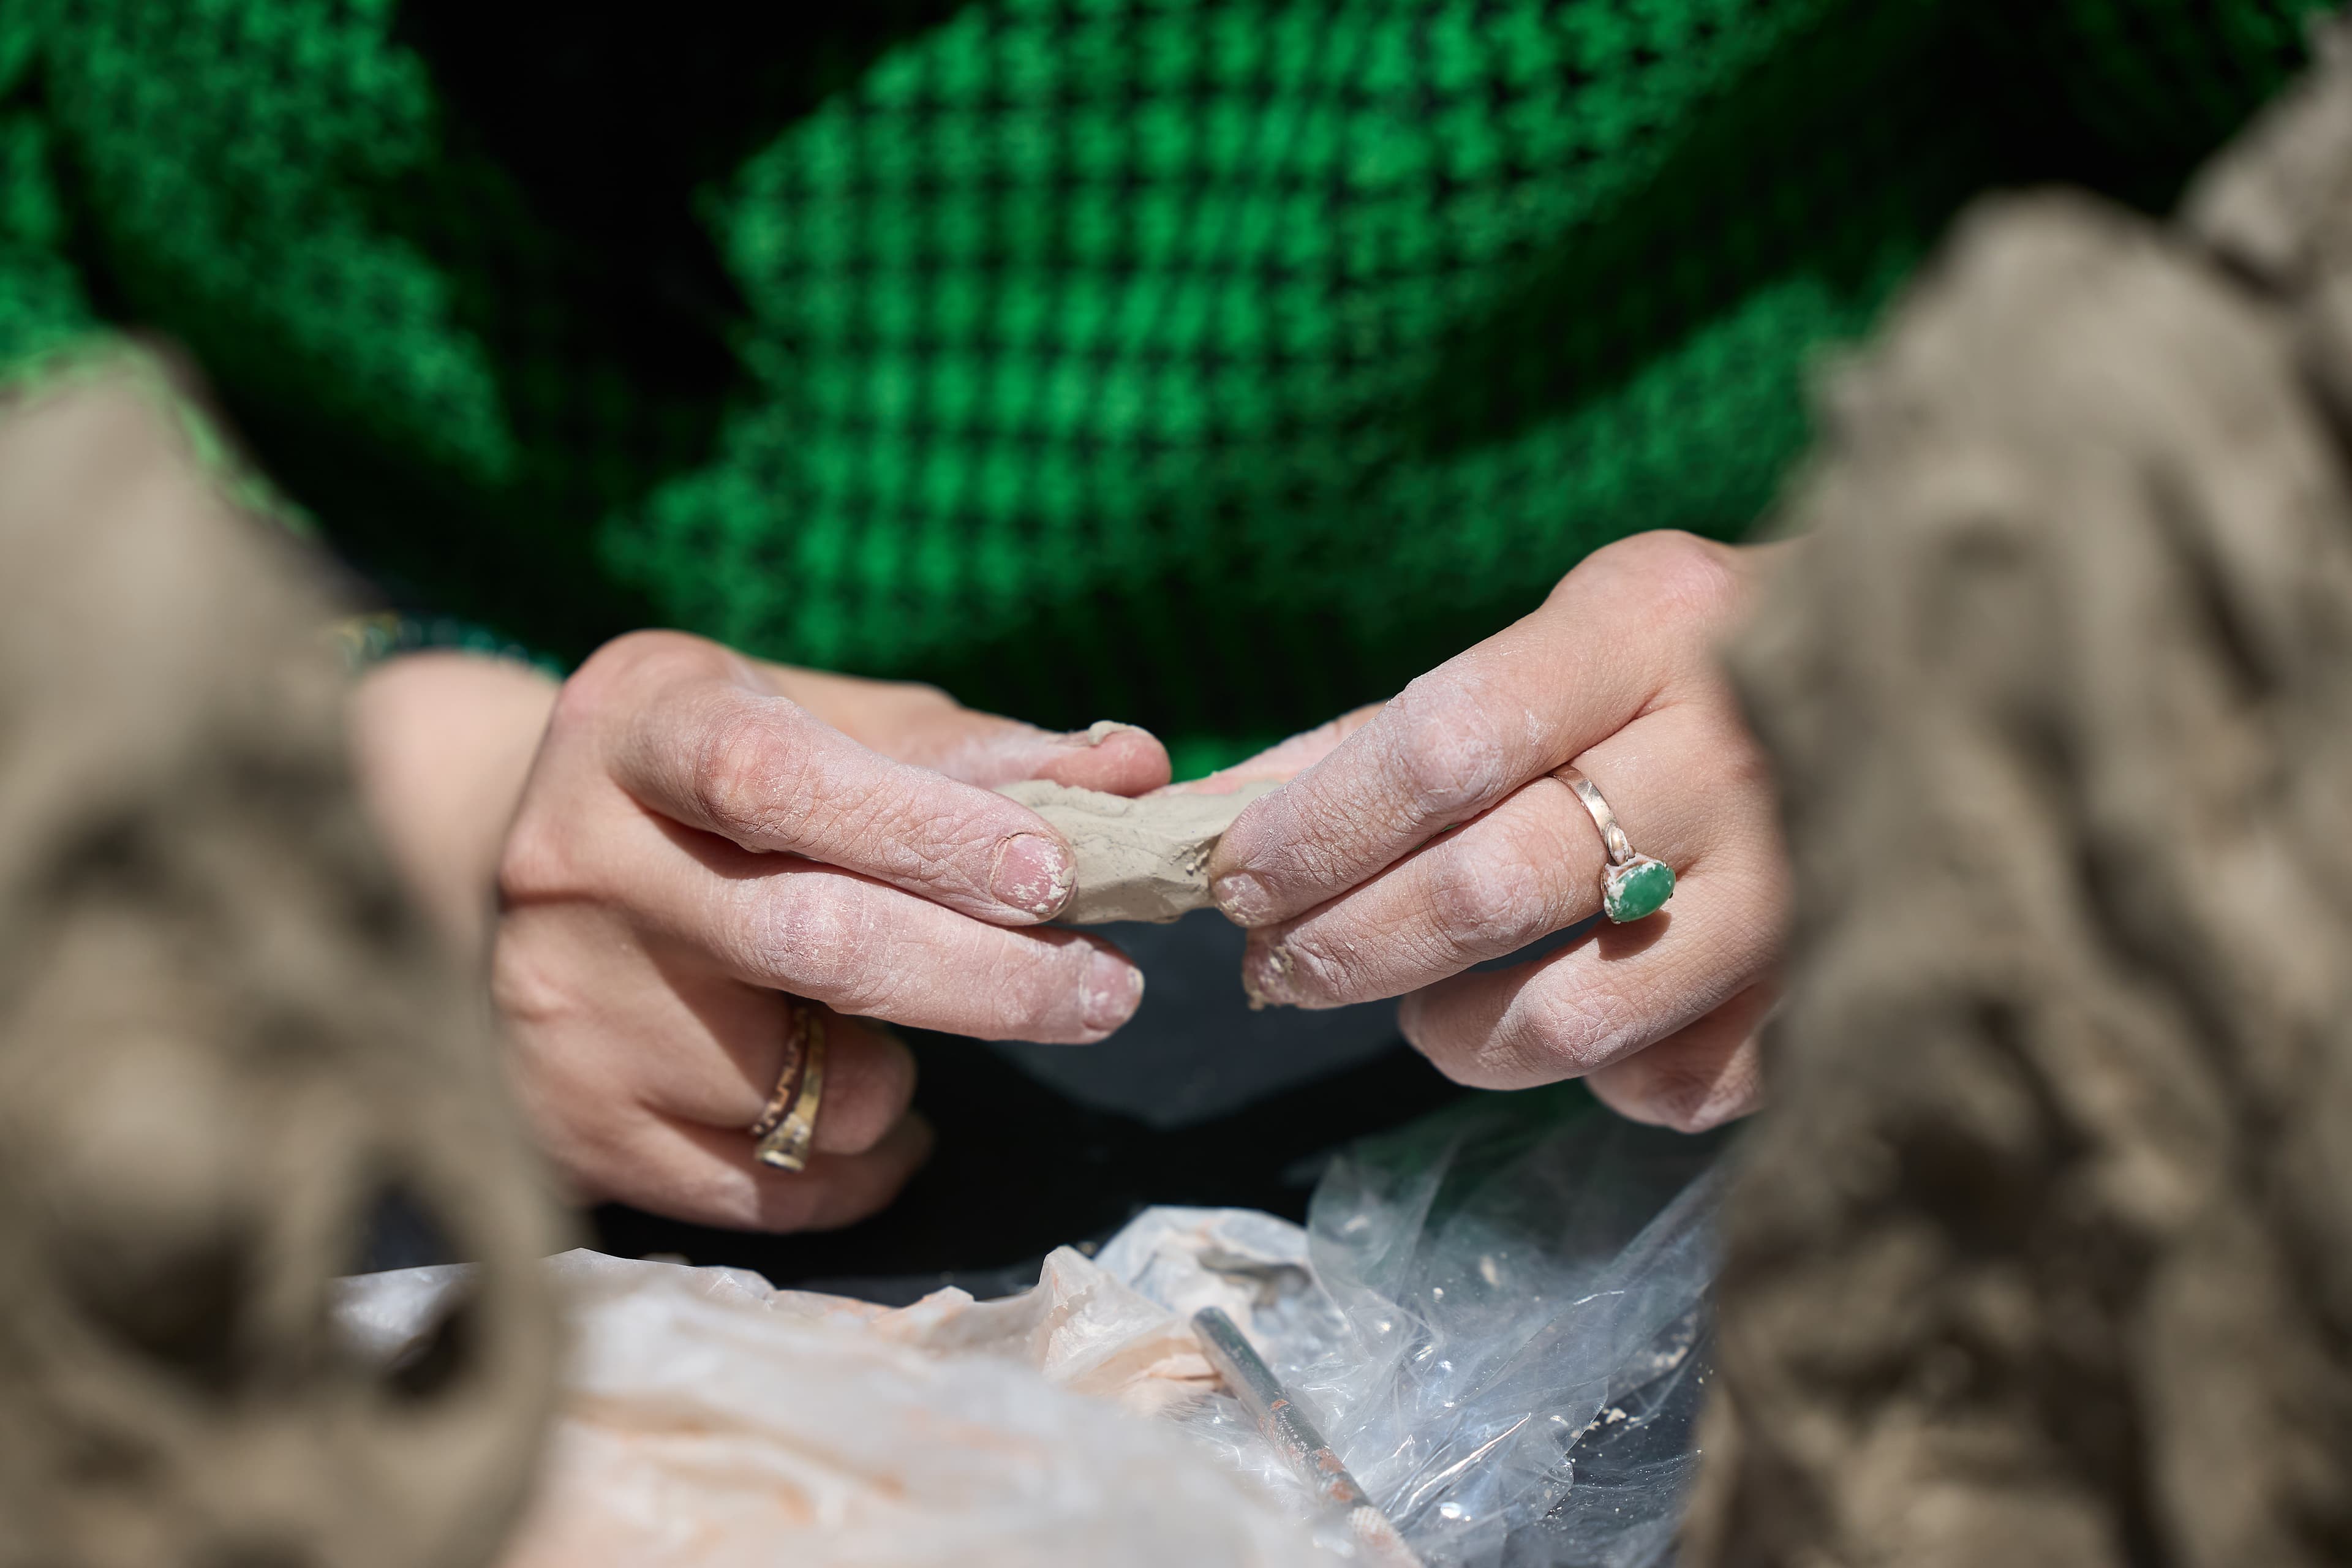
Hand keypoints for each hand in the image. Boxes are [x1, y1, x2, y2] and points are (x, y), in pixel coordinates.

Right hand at [352, 636, 1167, 1228]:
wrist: (494, 865)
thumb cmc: (713, 783)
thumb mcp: (819, 725)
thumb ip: (974, 754)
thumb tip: (1133, 770)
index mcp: (639, 725)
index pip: (781, 778)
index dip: (929, 831)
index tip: (1060, 876)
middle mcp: (574, 862)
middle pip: (814, 943)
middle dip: (991, 982)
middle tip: (1105, 991)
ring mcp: (562, 1008)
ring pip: (811, 1087)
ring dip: (908, 1075)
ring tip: (910, 1028)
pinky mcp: (572, 1127)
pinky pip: (775, 1189)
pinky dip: (864, 1162)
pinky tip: (871, 1108)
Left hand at [1205, 532, 1789, 1131]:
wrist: (1949, 684)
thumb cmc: (1704, 664)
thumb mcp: (1567, 639)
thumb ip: (1404, 727)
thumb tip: (1234, 811)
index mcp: (1648, 626)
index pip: (1442, 744)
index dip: (1319, 829)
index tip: (1234, 879)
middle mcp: (1731, 749)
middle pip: (1487, 889)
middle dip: (1348, 945)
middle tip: (1283, 967)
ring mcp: (1798, 880)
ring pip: (1570, 1016)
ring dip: (1454, 1032)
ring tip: (1421, 1010)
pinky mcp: (1836, 990)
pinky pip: (1671, 1082)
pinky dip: (1597, 1076)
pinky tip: (1582, 1028)